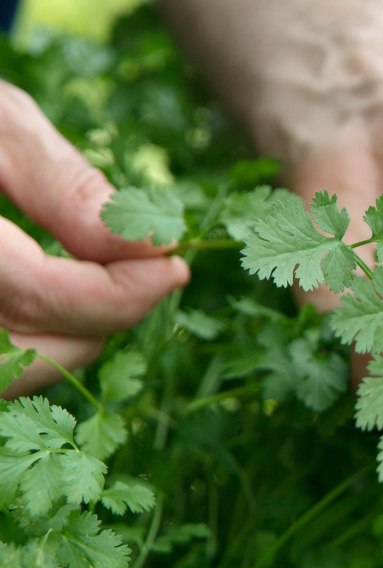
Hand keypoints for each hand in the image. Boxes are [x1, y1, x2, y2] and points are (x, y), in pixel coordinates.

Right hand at [0, 82, 188, 397]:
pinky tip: (64, 291)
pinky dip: (33, 337)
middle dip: (98, 322)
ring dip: (68, 336)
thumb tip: (147, 247)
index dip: (118, 292)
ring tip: (111, 279)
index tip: (174, 265)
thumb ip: (62, 186)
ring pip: (7, 375)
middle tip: (151, 277)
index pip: (37, 295)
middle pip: (22, 358)